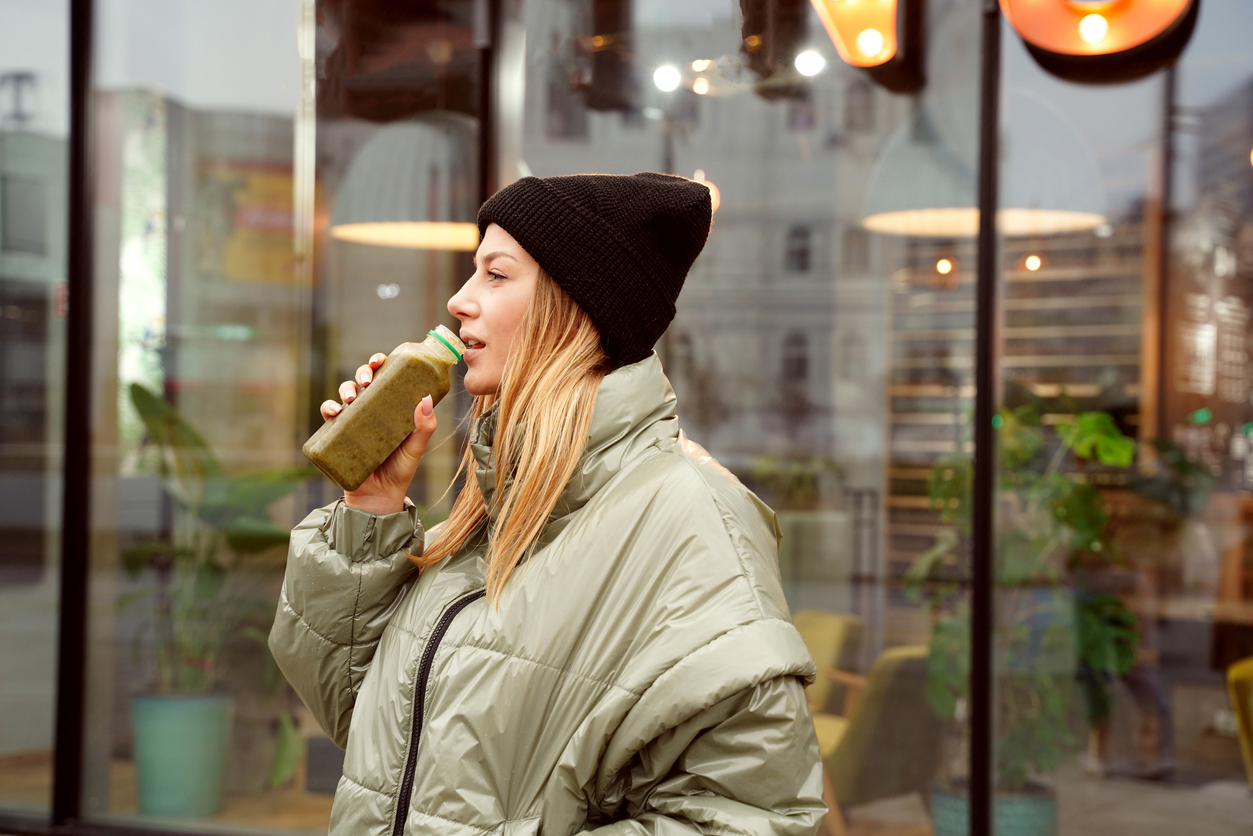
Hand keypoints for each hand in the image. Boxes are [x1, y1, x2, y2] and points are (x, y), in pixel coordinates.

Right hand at [320, 352, 437, 514]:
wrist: (379, 498)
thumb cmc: (400, 470)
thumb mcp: (416, 447)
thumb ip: (424, 427)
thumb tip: (426, 398)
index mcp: (391, 408)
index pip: (386, 379)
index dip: (381, 364)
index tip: (381, 360)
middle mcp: (371, 411)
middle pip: (363, 382)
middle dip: (363, 373)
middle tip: (367, 379)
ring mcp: (354, 422)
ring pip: (345, 395)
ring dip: (345, 388)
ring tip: (350, 397)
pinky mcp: (338, 435)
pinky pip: (329, 417)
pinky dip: (328, 408)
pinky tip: (334, 411)